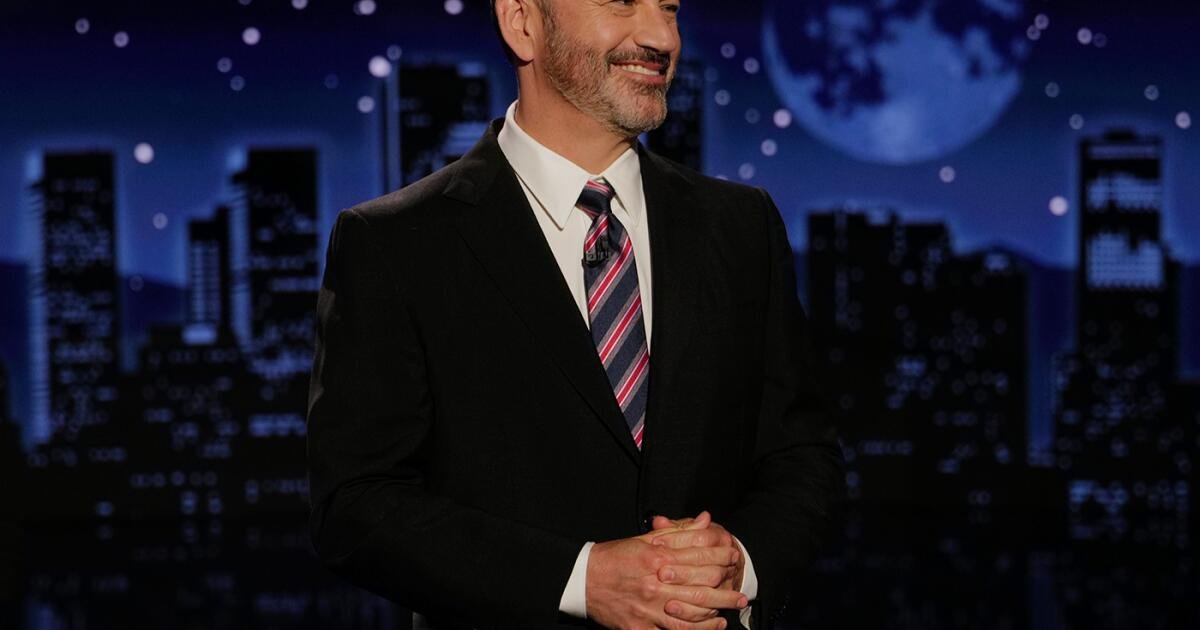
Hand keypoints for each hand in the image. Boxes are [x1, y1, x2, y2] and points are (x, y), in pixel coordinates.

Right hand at [586, 519, 745, 629]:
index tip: (734, 556)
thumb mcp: (645, 538)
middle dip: (726, 587)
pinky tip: (713, 626)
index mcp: (657, 556)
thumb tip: (705, 520)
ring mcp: (648, 607)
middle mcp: (656, 581)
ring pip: (692, 612)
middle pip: (700, 585)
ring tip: (734, 608)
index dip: (720, 555)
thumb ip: (678, 532)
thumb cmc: (615, 557)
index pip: (698, 554)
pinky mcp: (640, 627)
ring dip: (717, 610)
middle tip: (743, 591)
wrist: (582, 578)